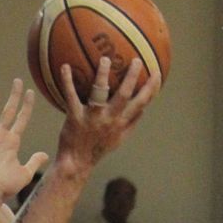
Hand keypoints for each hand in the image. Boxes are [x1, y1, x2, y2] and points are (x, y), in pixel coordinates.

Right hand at [0, 79, 48, 202]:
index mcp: (13, 142)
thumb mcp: (25, 174)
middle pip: (9, 111)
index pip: (21, 119)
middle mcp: (1, 136)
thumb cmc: (6, 187)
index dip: (26, 106)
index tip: (31, 93)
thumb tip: (45, 154)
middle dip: (13, 96)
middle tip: (17, 81)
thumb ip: (34, 161)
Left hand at [55, 56, 159, 172]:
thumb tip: (144, 109)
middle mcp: (109, 119)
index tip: (157, 72)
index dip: (151, 88)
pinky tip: (65, 67)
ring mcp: (92, 118)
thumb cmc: (98, 149)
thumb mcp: (118, 140)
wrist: (77, 163)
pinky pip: (71, 96)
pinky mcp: (75, 118)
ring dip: (103, 75)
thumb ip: (131, 124)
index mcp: (121, 123)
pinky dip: (67, 81)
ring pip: (100, 92)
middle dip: (132, 76)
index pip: (141, 103)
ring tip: (105, 59)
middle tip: (135, 59)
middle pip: (125, 94)